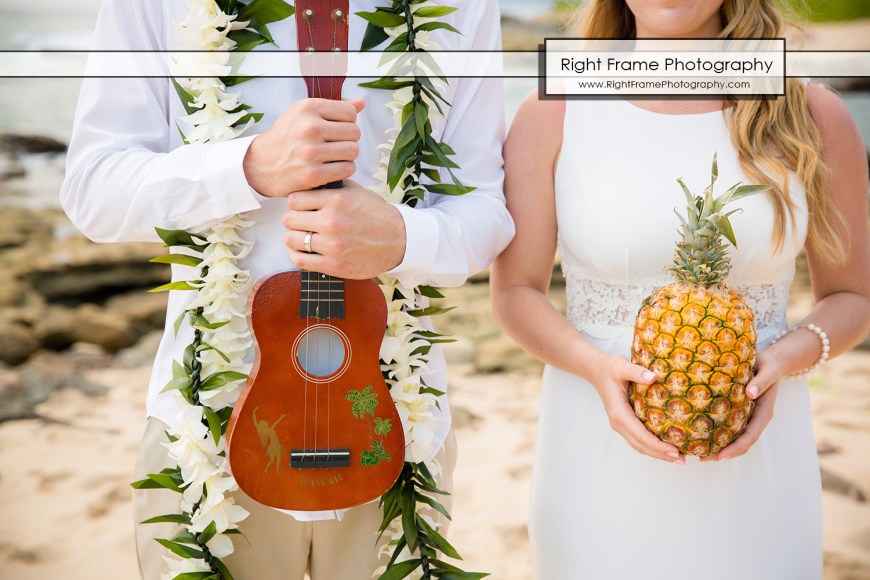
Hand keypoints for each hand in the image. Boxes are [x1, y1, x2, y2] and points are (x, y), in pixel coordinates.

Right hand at [242, 98, 364, 196]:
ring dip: (348, 156)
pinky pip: (346, 169)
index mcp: (308, 108)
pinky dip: (344, 170)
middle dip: (349, 140)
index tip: (337, 130)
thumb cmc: (286, 137)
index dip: (348, 122)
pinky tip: (333, 168)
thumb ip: (333, 108)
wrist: (261, 164)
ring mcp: (311, 151)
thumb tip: (361, 103)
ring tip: (335, 157)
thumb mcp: (303, 114)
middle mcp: (309, 127)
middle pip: (354, 132)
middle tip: (337, 145)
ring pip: (353, 151)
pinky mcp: (312, 174)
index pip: (350, 112)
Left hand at [282, 180, 405, 278]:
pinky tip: (307, 252)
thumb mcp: (355, 191)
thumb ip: (330, 186)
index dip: (297, 203)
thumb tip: (307, 181)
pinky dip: (298, 255)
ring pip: (291, 240)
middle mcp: (332, 221)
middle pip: (289, 219)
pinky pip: (300, 260)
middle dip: (295, 220)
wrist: (397, 240)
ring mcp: (332, 245)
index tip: (303, 208)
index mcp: (336, 200)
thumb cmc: (374, 215)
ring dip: (295, 239)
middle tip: (304, 223)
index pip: (294, 199)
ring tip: (305, 238)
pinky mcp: (333, 265)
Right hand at [592, 354, 684, 463]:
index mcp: (619, 413)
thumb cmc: (609, 369)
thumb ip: (635, 372)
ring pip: (639, 445)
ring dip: (657, 453)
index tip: (674, 450)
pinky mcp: (625, 423)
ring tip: (678, 457)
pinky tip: (665, 446)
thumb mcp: (621, 366)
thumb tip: (653, 377)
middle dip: (661, 454)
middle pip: (641, 445)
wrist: (597, 370)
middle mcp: (619, 423)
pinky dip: (652, 446)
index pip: (640, 435)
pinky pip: (638, 439)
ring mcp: (621, 425)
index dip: (658, 446)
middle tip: (682, 459)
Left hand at [702, 349, 782, 461]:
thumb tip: (750, 393)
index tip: (721, 456)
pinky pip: (732, 428)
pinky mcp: (742, 412)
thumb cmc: (769, 365)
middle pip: (742, 443)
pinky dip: (720, 436)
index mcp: (764, 412)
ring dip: (721, 448)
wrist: (772, 361)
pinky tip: (704, 436)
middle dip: (725, 454)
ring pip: (737, 438)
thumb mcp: (767, 370)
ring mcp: (749, 417)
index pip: (750, 436)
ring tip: (701, 453)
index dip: (736, 448)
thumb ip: (761, 381)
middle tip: (703, 459)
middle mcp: (756, 418)